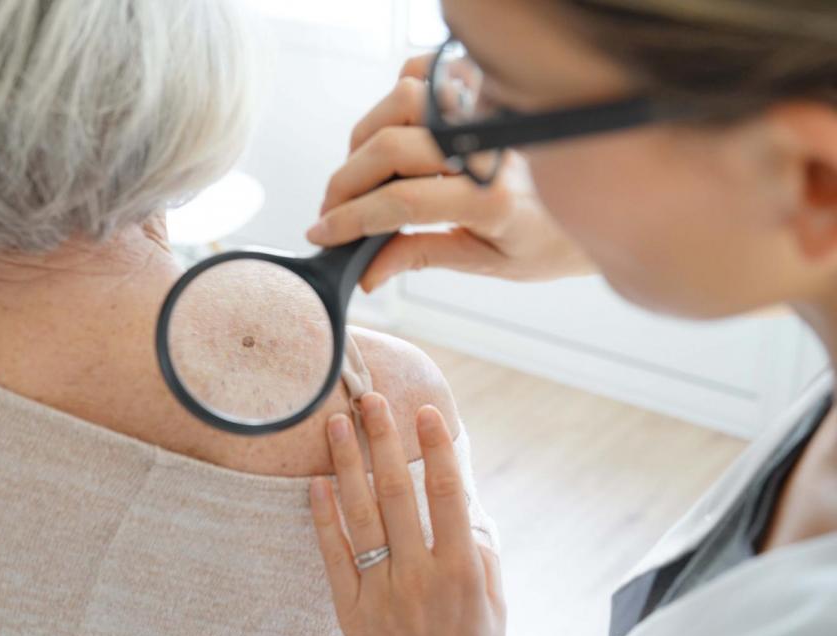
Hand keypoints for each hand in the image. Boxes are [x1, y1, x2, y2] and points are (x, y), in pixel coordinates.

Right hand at [306, 55, 592, 291]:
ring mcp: (486, 111)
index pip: (401, 202)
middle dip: (346, 182)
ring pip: (402, 101)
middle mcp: (488, 146)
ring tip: (359, 175)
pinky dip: (398, 92)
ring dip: (366, 138)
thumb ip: (422, 257)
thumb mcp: (486, 262)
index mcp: (491, 199)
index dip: (350, 219)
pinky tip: (391, 130)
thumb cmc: (549, 238)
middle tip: (330, 212)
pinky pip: (427, 73)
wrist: (602, 203)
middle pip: (390, 147)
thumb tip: (367, 272)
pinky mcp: (484, 92)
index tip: (322, 233)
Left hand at [309, 392, 505, 635]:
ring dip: (346, 464)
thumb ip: (480, 551)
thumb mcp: (494, 604)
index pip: (446, 493)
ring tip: (335, 424)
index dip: (436, 447)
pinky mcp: (351, 609)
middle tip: (370, 399)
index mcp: (460, 569)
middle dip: (383, 439)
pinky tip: (315, 483)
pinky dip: (322, 517)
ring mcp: (381, 590)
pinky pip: (333, 555)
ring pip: (360, 514)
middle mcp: (419, 574)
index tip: (425, 411)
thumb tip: (464, 502)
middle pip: (396, 492)